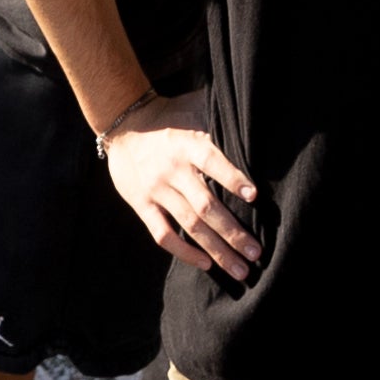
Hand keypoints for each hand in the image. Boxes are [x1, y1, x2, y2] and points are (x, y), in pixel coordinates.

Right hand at [98, 93, 259, 279]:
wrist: (123, 126)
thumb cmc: (168, 119)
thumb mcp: (191, 110)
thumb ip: (217, 118)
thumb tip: (250, 118)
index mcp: (186, 144)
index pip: (211, 160)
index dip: (232, 177)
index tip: (254, 195)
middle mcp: (172, 170)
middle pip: (205, 205)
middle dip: (233, 232)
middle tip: (255, 252)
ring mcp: (156, 190)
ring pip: (189, 225)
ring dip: (216, 249)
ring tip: (240, 269)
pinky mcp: (142, 205)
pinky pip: (162, 234)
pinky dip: (184, 252)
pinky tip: (205, 264)